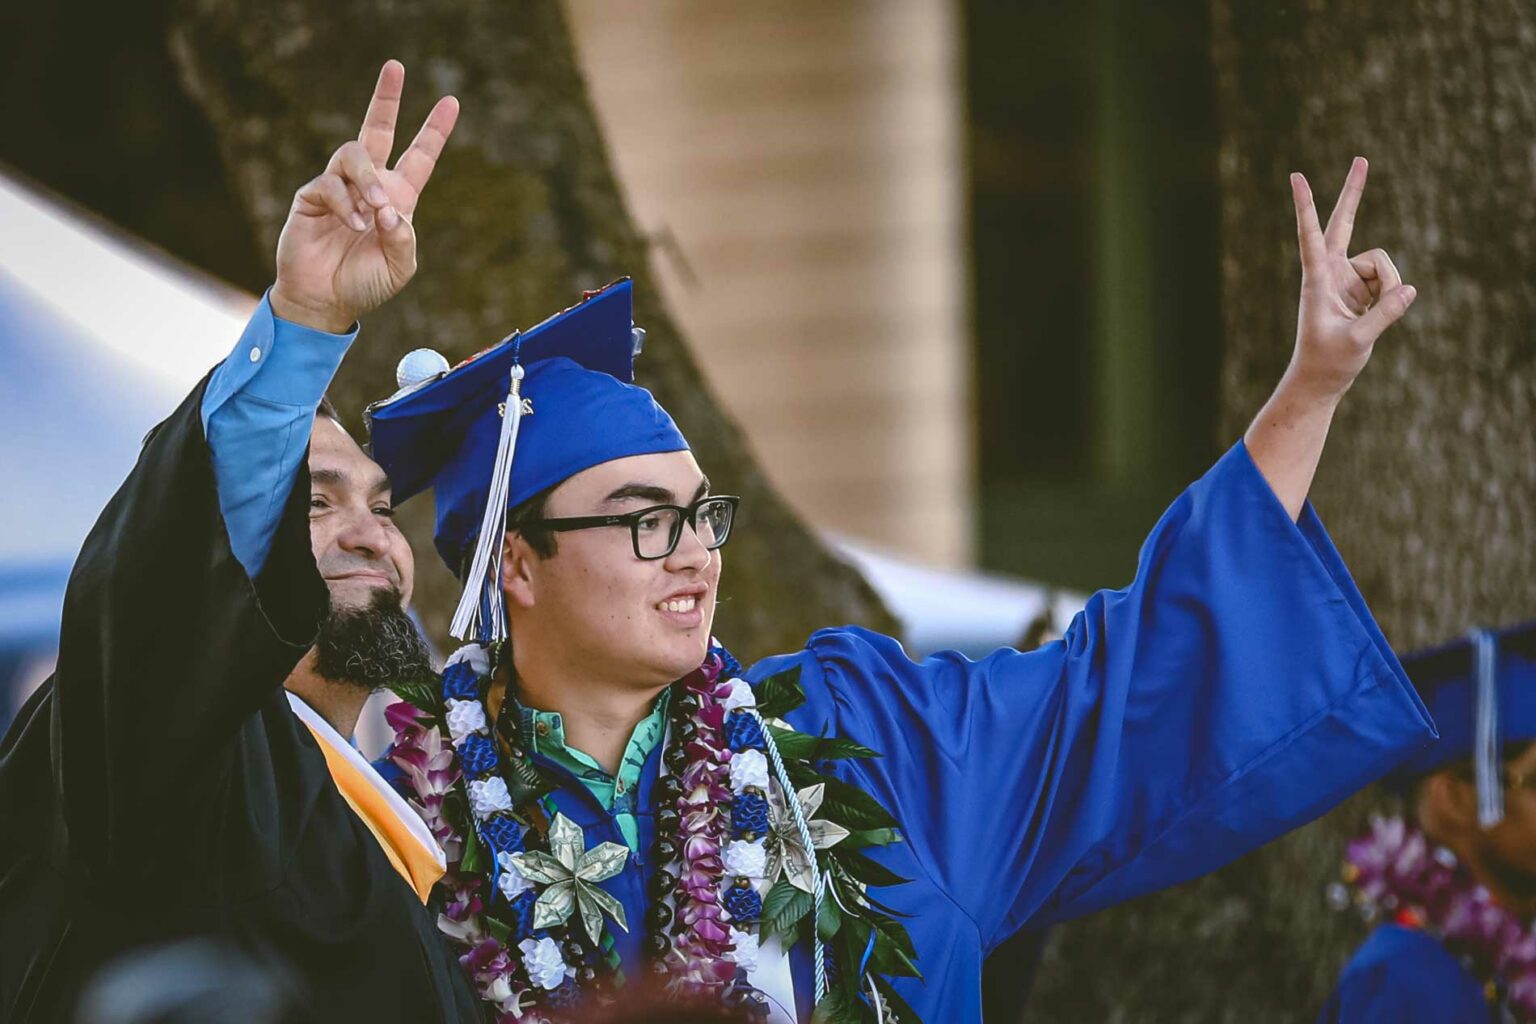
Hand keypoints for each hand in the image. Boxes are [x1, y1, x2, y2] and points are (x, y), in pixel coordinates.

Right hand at [270, 60, 459, 332]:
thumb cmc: (364, 283)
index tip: (451, 101)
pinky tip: (352, 225)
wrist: (325, 300)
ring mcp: (339, 187)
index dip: (434, 130)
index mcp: (397, 199)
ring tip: (372, 212)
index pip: (419, 157)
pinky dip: (345, 204)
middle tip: (395, 66)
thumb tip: (391, 211)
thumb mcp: (398, 266)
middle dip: (387, 98)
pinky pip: (330, 184)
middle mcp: (369, 185)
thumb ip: (403, 240)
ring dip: (367, 181)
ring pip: (354, 155)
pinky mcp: (312, 195)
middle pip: (378, 130)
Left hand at [1287, 157, 1416, 401]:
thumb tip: (1410, 290)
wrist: (1322, 379)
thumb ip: (1384, 315)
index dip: (1306, 206)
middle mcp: (1330, 272)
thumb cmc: (1328, 362)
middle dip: (1354, 192)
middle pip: (1344, 223)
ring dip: (1390, 287)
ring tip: (1373, 316)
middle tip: (1361, 158)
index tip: (1297, 177)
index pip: (1311, 235)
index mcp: (1316, 279)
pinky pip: (1390, 281)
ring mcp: (1347, 278)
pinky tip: (1376, 314)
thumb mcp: (1358, 341)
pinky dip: (1392, 297)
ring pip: (1384, 264)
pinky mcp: (1362, 287)